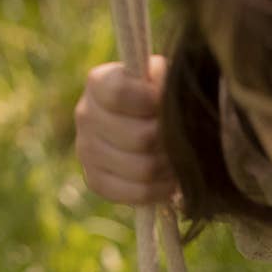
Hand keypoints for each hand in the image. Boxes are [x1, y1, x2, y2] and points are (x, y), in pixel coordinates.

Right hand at [74, 55, 176, 204]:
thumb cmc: (164, 96)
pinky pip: (134, 193)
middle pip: (140, 137)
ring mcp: (86, 150)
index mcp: (99, 84)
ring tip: (181, 160)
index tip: (168, 103)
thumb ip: (167, 78)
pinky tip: (170, 181)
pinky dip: (160, 191)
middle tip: (185, 141)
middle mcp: (86, 115)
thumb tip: (167, 90)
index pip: (121, 94)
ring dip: (170, 167)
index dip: (153, 101)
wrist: (153, 124)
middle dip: (171, 141)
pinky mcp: (96, 180)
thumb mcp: (166, 78)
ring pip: (142, 168)